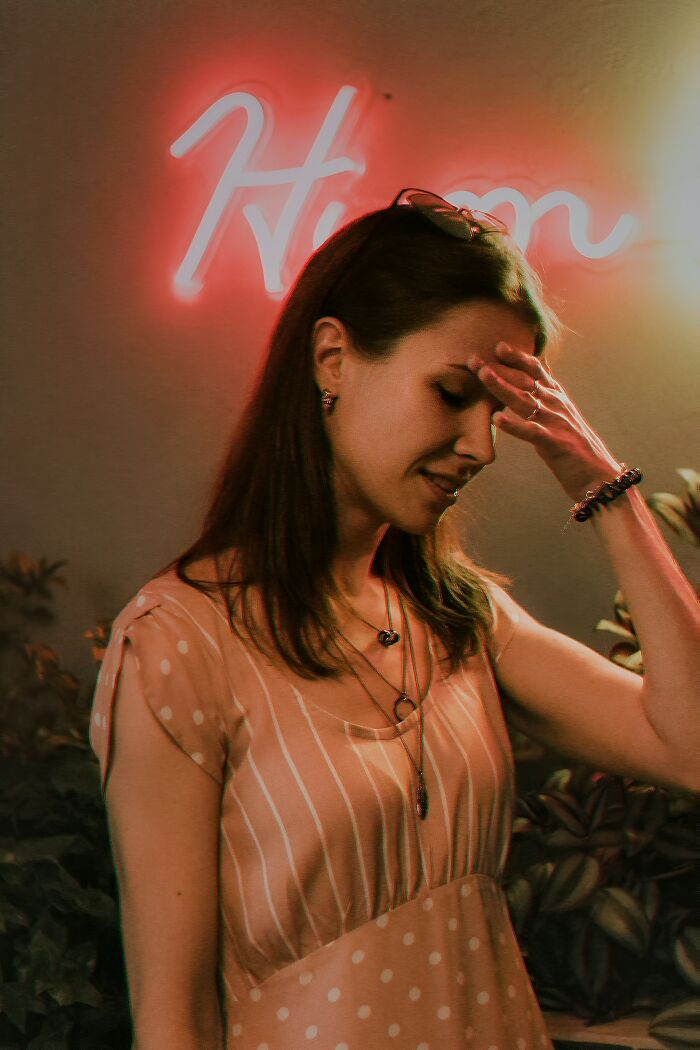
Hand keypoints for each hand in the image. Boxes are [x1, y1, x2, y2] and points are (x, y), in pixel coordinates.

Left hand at [467, 342, 622, 502]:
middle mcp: (557, 405)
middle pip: (524, 380)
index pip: (536, 370)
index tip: (498, 345)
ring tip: (482, 374)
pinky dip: (514, 424)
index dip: (518, 357)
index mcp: (558, 398)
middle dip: (498, 367)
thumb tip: (537, 376)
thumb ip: (548, 397)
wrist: (600, 476)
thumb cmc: (576, 448)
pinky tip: (498, 418)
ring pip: (524, 400)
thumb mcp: (562, 417)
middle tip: (473, 358)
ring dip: (501, 386)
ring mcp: (556, 422)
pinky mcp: (555, 443)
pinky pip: (531, 431)